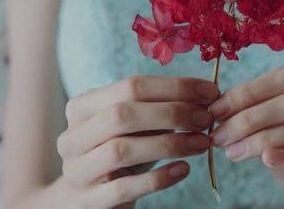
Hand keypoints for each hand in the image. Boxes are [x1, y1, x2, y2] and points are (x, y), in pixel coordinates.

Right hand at [56, 76, 218, 207]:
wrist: (84, 199)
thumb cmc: (119, 152)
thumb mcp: (134, 126)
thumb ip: (161, 109)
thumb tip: (206, 96)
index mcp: (83, 107)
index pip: (130, 86)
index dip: (174, 87)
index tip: (209, 92)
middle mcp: (73, 135)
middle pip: (123, 114)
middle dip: (172, 113)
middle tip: (206, 119)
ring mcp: (77, 170)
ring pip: (122, 149)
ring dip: (170, 143)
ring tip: (202, 143)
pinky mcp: (88, 201)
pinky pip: (125, 188)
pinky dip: (158, 178)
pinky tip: (183, 169)